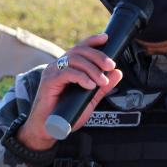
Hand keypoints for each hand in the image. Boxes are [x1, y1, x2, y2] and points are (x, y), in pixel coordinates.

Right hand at [17, 33, 122, 150]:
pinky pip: (67, 72)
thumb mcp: (89, 98)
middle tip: (110, 66)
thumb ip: (103, 86)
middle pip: (80, 51)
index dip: (93, 40)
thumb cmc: (66, 113)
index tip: (106, 38)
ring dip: (92, 69)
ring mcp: (53, 71)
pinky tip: (89, 85)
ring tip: (102, 81)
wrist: (48, 128)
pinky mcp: (49, 81)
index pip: (81, 48)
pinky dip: (81, 77)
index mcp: (68, 67)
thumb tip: (118, 72)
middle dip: (98, 56)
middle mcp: (59, 65)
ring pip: (75, 60)